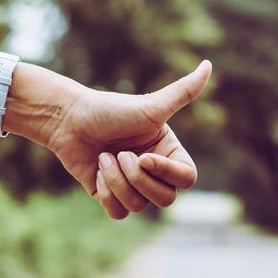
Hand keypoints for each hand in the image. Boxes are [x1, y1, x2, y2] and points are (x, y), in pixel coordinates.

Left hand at [45, 61, 211, 218]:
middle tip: (119, 153)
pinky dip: (106, 193)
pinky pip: (119, 212)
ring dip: (116, 180)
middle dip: (137, 178)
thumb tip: (208, 65)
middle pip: (165, 199)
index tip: (143, 156)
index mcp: (169, 152)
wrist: (69, 120)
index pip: (187, 178)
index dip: (166, 172)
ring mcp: (133, 187)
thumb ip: (183, 91)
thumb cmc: (111, 110)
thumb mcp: (151, 105)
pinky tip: (97, 171)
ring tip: (104, 157)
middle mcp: (154, 172)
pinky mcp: (110, 197)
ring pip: (139, 205)